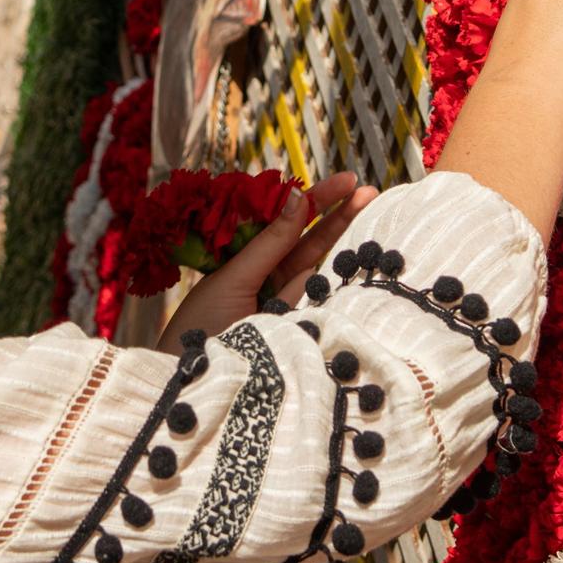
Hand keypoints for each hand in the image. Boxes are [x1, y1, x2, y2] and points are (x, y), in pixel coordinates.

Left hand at [155, 172, 379, 353]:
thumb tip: (299, 197)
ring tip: (365, 210)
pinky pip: (320, 303)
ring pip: (319, 270)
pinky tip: (355, 262)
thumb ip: (270, 242)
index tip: (347, 182)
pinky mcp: (299, 331)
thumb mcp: (233, 278)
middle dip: (340, 216)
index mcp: (251, 262)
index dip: (318, 202)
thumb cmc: (201, 326)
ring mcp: (287, 307)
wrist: (194, 380)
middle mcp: (272, 281)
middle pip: (312, 243)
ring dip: (342, 243)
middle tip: (368, 190)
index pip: (290, 225)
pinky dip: (335, 284)